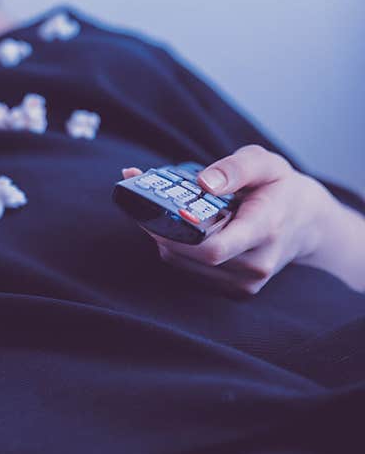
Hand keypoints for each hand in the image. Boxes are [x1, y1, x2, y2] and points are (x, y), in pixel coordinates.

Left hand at [123, 145, 337, 295]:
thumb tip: (204, 182)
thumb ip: (235, 168)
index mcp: (265, 230)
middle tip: (146, 204)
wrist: (307, 222)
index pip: (214, 249)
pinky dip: (177, 251)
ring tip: (163, 214)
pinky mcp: (235, 290)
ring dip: (165, 240)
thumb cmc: (280, 188)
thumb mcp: (265, 163)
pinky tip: (180, 231)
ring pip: (184, 265)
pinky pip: (190, 272)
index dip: (176, 236)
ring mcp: (246, 282)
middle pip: (191, 257)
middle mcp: (256, 263)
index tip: (154, 213)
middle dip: (161, 231)